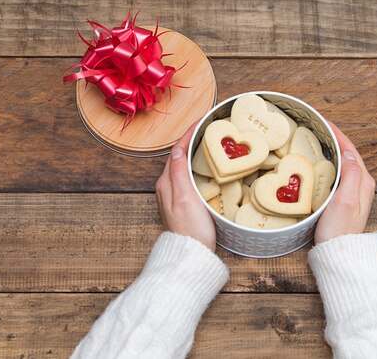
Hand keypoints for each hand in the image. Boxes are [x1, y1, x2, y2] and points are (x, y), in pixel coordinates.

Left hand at [155, 123, 216, 250]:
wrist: (192, 254)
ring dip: (195, 152)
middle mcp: (168, 187)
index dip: (189, 134)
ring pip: (184, 166)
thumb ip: (179, 173)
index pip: (177, 151)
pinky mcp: (183, 203)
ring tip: (210, 142)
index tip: (202, 121)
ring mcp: (175, 195)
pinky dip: (198, 166)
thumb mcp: (185, 198)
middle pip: (179, 156)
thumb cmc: (190, 229)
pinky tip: (208, 167)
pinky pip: (189, 177)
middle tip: (209, 128)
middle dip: (192, 140)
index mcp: (166, 183)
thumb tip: (178, 150)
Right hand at [314, 122, 375, 243]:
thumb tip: (347, 152)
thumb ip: (351, 174)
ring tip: (312, 141)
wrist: (338, 254)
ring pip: (340, 163)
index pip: (350, 149)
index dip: (337, 133)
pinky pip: (334, 174)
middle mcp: (360, 185)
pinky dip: (325, 164)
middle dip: (332, 138)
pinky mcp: (342, 200)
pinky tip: (314, 164)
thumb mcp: (345, 200)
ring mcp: (352, 192)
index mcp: (363, 181)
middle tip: (314, 128)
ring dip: (328, 150)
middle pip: (346, 154)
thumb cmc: (340, 230)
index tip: (322, 122)